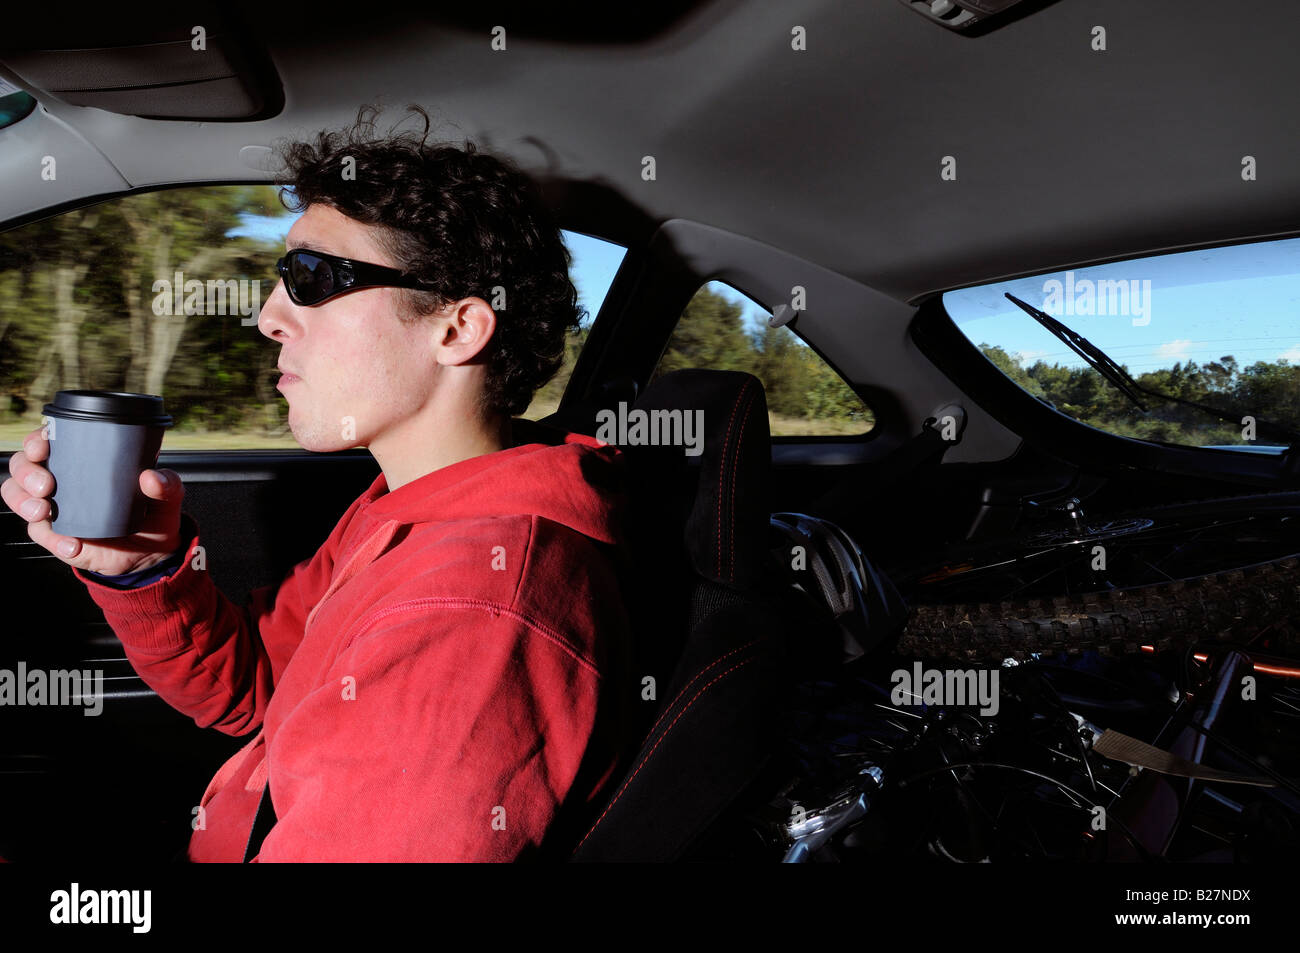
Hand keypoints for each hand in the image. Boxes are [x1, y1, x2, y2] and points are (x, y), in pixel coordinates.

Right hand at [2, 425, 184, 575]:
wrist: (151, 551)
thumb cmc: (153, 512)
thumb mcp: (168, 495)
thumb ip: (166, 483)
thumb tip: (152, 478)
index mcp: (82, 460)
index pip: (47, 441)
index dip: (36, 440)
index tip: (44, 445)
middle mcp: (61, 479)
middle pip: (21, 467)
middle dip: (25, 472)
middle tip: (46, 484)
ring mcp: (54, 507)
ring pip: (17, 496)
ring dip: (23, 501)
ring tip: (44, 510)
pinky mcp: (56, 535)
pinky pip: (41, 534)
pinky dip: (54, 539)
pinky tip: (72, 543)